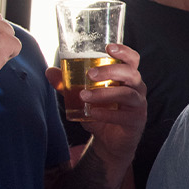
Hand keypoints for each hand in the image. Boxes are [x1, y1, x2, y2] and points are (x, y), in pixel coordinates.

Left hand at [44, 42, 146, 163]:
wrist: (110, 141)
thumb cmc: (101, 111)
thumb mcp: (83, 96)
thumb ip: (68, 84)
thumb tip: (50, 71)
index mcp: (126, 77)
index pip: (132, 59)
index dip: (124, 51)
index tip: (108, 47)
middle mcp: (136, 87)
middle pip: (130, 73)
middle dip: (110, 71)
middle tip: (90, 74)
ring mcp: (138, 104)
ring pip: (127, 94)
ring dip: (105, 93)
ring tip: (85, 96)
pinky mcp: (136, 120)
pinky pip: (123, 115)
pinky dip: (107, 114)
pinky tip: (92, 113)